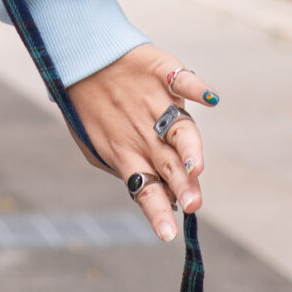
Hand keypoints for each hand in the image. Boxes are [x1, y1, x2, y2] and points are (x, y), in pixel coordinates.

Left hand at [61, 42, 210, 242]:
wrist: (82, 57)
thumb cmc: (91, 109)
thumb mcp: (98, 146)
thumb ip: (126, 170)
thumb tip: (158, 196)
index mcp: (130, 153)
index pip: (148, 189)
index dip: (158, 211)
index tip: (168, 233)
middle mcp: (146, 131)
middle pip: (168, 164)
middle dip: (181, 186)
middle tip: (192, 203)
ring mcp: (155, 101)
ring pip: (177, 129)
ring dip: (188, 147)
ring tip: (195, 163)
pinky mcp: (162, 71)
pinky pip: (181, 80)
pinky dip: (196, 88)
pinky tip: (209, 98)